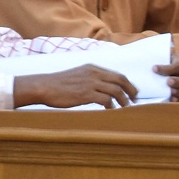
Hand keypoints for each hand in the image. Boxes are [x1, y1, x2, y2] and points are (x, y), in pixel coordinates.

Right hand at [12, 64, 136, 109]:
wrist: (44, 86)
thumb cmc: (59, 84)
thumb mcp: (78, 75)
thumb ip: (92, 79)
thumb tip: (105, 88)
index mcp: (92, 68)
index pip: (118, 74)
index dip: (128, 84)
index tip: (132, 93)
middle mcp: (94, 73)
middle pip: (121, 80)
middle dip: (131, 91)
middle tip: (134, 101)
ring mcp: (90, 83)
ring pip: (116, 91)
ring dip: (123, 101)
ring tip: (124, 108)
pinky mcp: (85, 94)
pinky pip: (106, 100)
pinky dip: (111, 106)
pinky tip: (110, 110)